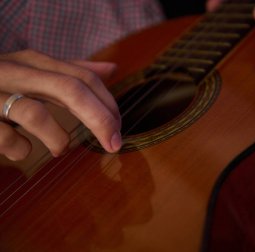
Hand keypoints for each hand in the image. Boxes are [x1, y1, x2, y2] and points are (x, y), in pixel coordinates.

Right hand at [0, 50, 121, 160]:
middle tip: (113, 145)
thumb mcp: (36, 71)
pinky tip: (21, 150)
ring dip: (57, 138)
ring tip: (59, 149)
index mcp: (35, 62)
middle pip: (70, 90)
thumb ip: (72, 72)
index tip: (120, 129)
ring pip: (35, 113)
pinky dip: (19, 149)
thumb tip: (112, 69)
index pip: (84, 79)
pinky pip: (4, 137)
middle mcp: (16, 72)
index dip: (108, 105)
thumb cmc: (3, 84)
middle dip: (99, 120)